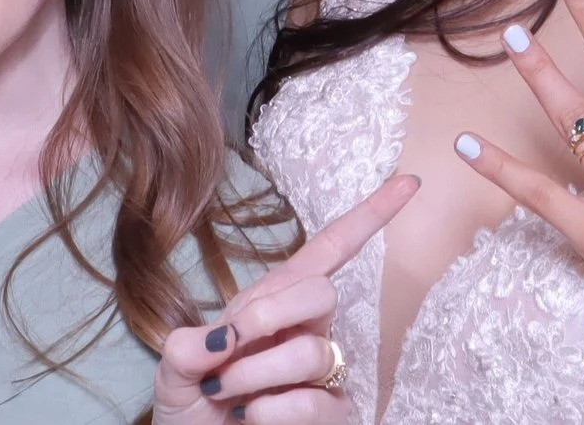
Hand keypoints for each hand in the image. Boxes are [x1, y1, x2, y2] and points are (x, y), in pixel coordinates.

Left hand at [153, 172, 418, 424]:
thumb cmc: (192, 404)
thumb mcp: (175, 368)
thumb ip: (186, 347)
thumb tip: (218, 340)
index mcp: (276, 301)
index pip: (330, 250)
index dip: (369, 216)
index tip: (408, 182)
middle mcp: (308, 330)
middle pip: (322, 293)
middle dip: (270, 315)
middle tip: (228, 346)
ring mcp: (324, 374)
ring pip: (312, 352)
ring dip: (256, 373)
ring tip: (224, 392)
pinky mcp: (332, 412)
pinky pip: (317, 402)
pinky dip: (273, 409)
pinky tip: (250, 416)